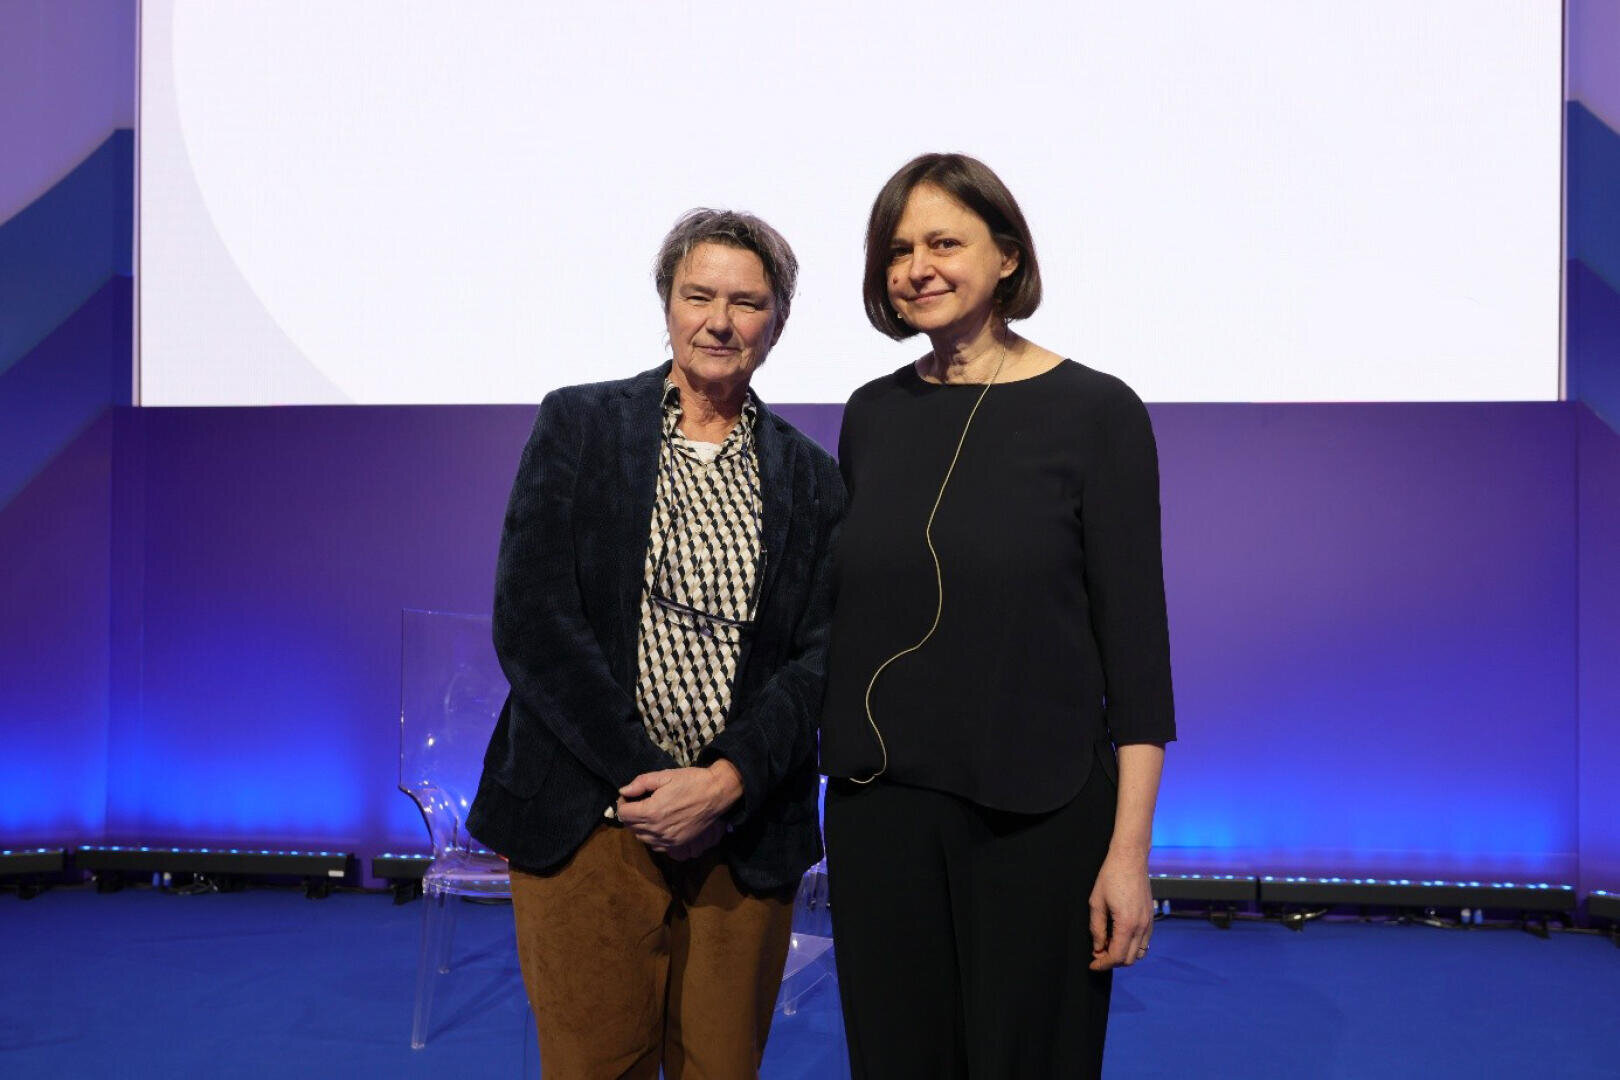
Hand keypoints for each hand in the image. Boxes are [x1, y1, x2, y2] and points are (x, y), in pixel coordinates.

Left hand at [615, 761, 743, 853]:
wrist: (717, 793)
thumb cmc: (691, 781)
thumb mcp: (665, 775)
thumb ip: (641, 783)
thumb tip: (624, 791)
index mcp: (652, 811)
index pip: (623, 813)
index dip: (622, 803)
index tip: (629, 796)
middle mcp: (657, 829)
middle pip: (630, 826)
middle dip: (629, 814)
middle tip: (637, 802)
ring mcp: (668, 839)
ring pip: (641, 837)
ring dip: (638, 826)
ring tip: (646, 813)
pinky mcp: (677, 843)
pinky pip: (655, 846)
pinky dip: (651, 837)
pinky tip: (657, 825)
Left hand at [1088, 849, 1154, 970]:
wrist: (1130, 858)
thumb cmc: (1111, 876)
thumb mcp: (1096, 902)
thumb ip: (1096, 928)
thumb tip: (1098, 948)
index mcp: (1127, 924)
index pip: (1116, 956)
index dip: (1102, 964)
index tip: (1092, 964)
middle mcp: (1141, 926)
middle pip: (1129, 959)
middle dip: (1112, 962)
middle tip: (1097, 955)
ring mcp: (1149, 922)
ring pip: (1139, 953)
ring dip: (1123, 955)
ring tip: (1108, 946)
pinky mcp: (1151, 917)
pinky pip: (1144, 942)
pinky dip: (1132, 946)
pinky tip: (1119, 938)